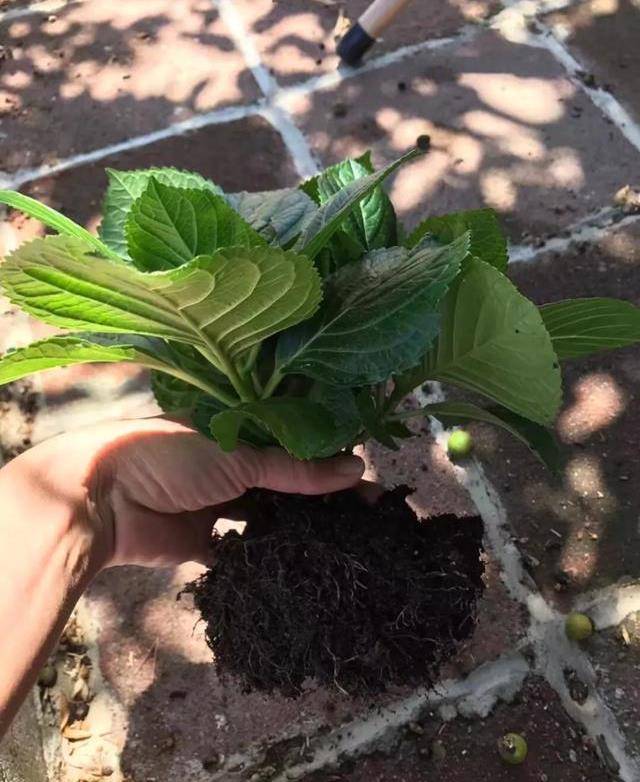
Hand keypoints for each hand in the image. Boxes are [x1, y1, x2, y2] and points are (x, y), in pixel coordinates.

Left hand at [4, 417, 364, 570]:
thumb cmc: (168, 454)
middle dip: (322, 496)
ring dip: (299, 527)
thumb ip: (295, 468)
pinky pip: (243, 550)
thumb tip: (358, 469)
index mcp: (235, 428)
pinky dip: (267, 556)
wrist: (98, 500)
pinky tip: (304, 564)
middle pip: (285, 481)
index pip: (294, 440)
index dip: (330, 456)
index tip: (368, 475)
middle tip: (368, 514)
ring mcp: (215, 503)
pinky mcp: (202, 542)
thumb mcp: (238, 455)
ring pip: (268, 516)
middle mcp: (228, 463)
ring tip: (346, 540)